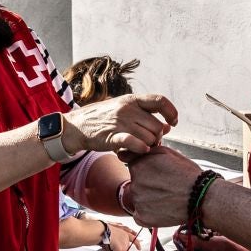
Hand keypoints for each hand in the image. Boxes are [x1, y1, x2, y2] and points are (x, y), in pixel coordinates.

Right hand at [63, 93, 178, 156]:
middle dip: (157, 137)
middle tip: (149, 142)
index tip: (173, 122)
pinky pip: (136, 144)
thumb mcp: (124, 109)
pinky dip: (142, 149)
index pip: (160, 100)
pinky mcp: (113, 137)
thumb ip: (146, 115)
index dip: (171, 112)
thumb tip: (169, 126)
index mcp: (132, 100)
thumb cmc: (103, 118)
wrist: (77, 126)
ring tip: (139, 146)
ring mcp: (120, 123)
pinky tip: (140, 150)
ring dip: (148, 145)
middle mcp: (127, 109)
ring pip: (150, 138)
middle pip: (158, 126)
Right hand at [100, 222, 138, 250]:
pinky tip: (109, 250)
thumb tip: (116, 244)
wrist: (102, 231)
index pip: (134, 239)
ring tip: (110, 250)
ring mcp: (124, 244)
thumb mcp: (113, 233)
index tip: (139, 248)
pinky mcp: (121, 249)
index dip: (137, 244)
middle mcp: (126, 239)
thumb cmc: (104, 231)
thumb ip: (117, 238)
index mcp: (124, 233)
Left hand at [124, 146, 203, 226]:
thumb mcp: (166, 153)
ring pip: (139, 200)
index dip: (149, 171)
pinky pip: (141, 215)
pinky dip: (150, 214)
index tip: (160, 176)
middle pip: (136, 184)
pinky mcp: (141, 217)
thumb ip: (146, 152)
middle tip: (166, 188)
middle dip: (148, 185)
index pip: (135, 167)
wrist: (200, 196)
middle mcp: (134, 183)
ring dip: (149, 199)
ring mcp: (137, 201)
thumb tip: (131, 153)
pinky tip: (164, 209)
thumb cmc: (187, 174)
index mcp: (137, 165)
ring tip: (168, 198)